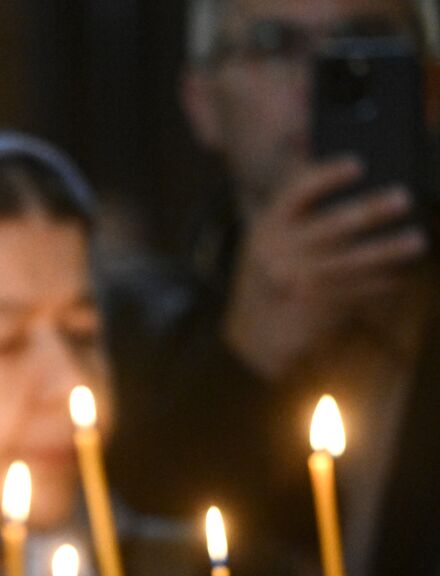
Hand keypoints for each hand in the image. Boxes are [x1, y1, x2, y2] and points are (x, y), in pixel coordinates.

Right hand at [223, 158, 427, 378]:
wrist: (256, 332)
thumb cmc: (276, 271)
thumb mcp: (274, 236)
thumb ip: (298, 198)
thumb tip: (308, 143)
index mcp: (268, 226)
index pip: (296, 193)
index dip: (327, 177)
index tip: (358, 164)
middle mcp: (277, 252)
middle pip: (331, 225)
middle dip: (370, 211)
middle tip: (404, 197)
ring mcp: (295, 281)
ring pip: (350, 261)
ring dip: (387, 251)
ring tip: (418, 240)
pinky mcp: (312, 306)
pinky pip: (354, 290)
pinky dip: (379, 283)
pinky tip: (399, 275)